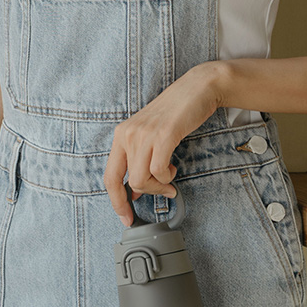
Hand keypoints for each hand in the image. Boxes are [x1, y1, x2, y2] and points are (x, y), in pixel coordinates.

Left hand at [103, 61, 223, 225]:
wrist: (197, 89)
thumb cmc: (175, 115)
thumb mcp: (148, 137)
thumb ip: (138, 161)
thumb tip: (133, 192)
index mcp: (121, 135)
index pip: (109, 177)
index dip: (116, 201)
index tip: (126, 217)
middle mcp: (128, 134)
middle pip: (126, 182)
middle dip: (145, 194)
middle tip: (162, 192)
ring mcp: (144, 134)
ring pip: (141, 179)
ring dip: (159, 186)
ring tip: (169, 177)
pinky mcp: (163, 135)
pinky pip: (158, 171)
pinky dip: (167, 177)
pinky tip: (173, 168)